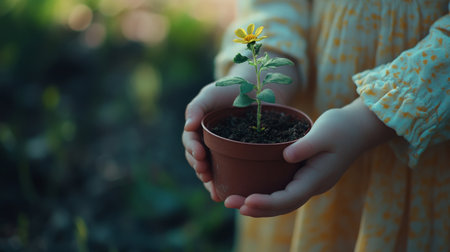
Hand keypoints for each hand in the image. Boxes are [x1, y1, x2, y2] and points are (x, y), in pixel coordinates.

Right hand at [183, 82, 240, 200]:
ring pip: (211, 168)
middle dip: (200, 167)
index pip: (190, 142)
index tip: (200, 155)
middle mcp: (206, 141)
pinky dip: (225, 183)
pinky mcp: (236, 156)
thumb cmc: (229, 88)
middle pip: (198, 159)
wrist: (255, 90)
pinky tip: (225, 194)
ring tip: (214, 189)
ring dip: (209, 180)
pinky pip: (228, 171)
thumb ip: (196, 107)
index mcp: (197, 128)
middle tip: (205, 172)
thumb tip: (187, 126)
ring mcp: (221, 150)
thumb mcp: (210, 94)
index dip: (193, 150)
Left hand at [224, 98, 394, 216]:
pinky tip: (249, 190)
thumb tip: (286, 155)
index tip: (247, 201)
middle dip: (255, 207)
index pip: (289, 198)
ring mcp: (309, 182)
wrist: (359, 127)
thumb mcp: (324, 132)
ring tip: (233, 201)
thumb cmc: (342, 127)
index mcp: (317, 178)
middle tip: (229, 202)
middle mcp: (312, 185)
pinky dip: (266, 194)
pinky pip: (283, 190)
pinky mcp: (304, 175)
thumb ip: (306, 145)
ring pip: (282, 201)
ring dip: (258, 204)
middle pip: (282, 205)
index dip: (267, 203)